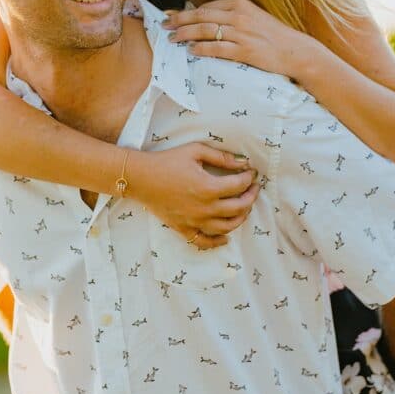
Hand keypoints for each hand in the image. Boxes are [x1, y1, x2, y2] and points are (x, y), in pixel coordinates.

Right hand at [130, 142, 259, 248]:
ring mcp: (194, 221)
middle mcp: (204, 208)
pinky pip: (205, 241)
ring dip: (241, 218)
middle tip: (253, 188)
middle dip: (251, 197)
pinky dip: (218, 242)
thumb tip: (243, 162)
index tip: (251, 172)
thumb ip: (221, 157)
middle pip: (239, 208)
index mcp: (208, 187)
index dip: (249, 178)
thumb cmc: (167, 161)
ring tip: (244, 207)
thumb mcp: (195, 151)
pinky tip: (226, 238)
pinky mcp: (184, 228)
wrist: (141, 178)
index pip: (239, 185)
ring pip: (227, 227)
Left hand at [162, 0, 314, 76]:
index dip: (187, 11)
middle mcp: (239, 16)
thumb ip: (233, 17)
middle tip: (164, 25)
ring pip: (205, 30)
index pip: (207, 6)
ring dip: (185, 34)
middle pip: (201, 15)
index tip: (173, 16)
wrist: (295, 51)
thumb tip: (210, 20)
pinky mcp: (244, 50)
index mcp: (240, 5)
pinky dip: (201, 48)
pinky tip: (191, 51)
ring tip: (172, 39)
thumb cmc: (274, 36)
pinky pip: (217, 48)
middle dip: (180, 20)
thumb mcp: (254, 18)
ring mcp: (241, 33)